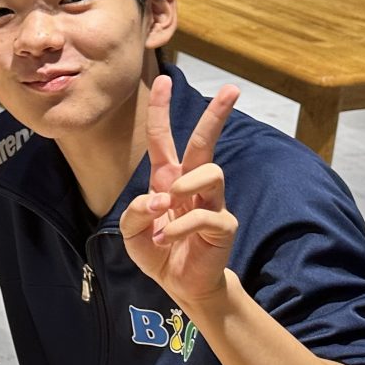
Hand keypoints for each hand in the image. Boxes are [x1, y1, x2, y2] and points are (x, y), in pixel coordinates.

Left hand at [118, 77, 239, 305]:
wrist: (180, 284)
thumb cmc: (158, 251)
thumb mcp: (132, 233)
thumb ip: (135, 213)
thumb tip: (159, 198)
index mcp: (167, 179)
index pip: (163, 138)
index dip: (161, 110)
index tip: (163, 80)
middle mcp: (191, 185)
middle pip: (204, 142)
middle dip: (216, 115)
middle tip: (232, 89)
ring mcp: (211, 203)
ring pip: (211, 172)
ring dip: (184, 186)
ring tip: (166, 208)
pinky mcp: (223, 226)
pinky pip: (205, 216)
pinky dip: (180, 227)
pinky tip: (166, 240)